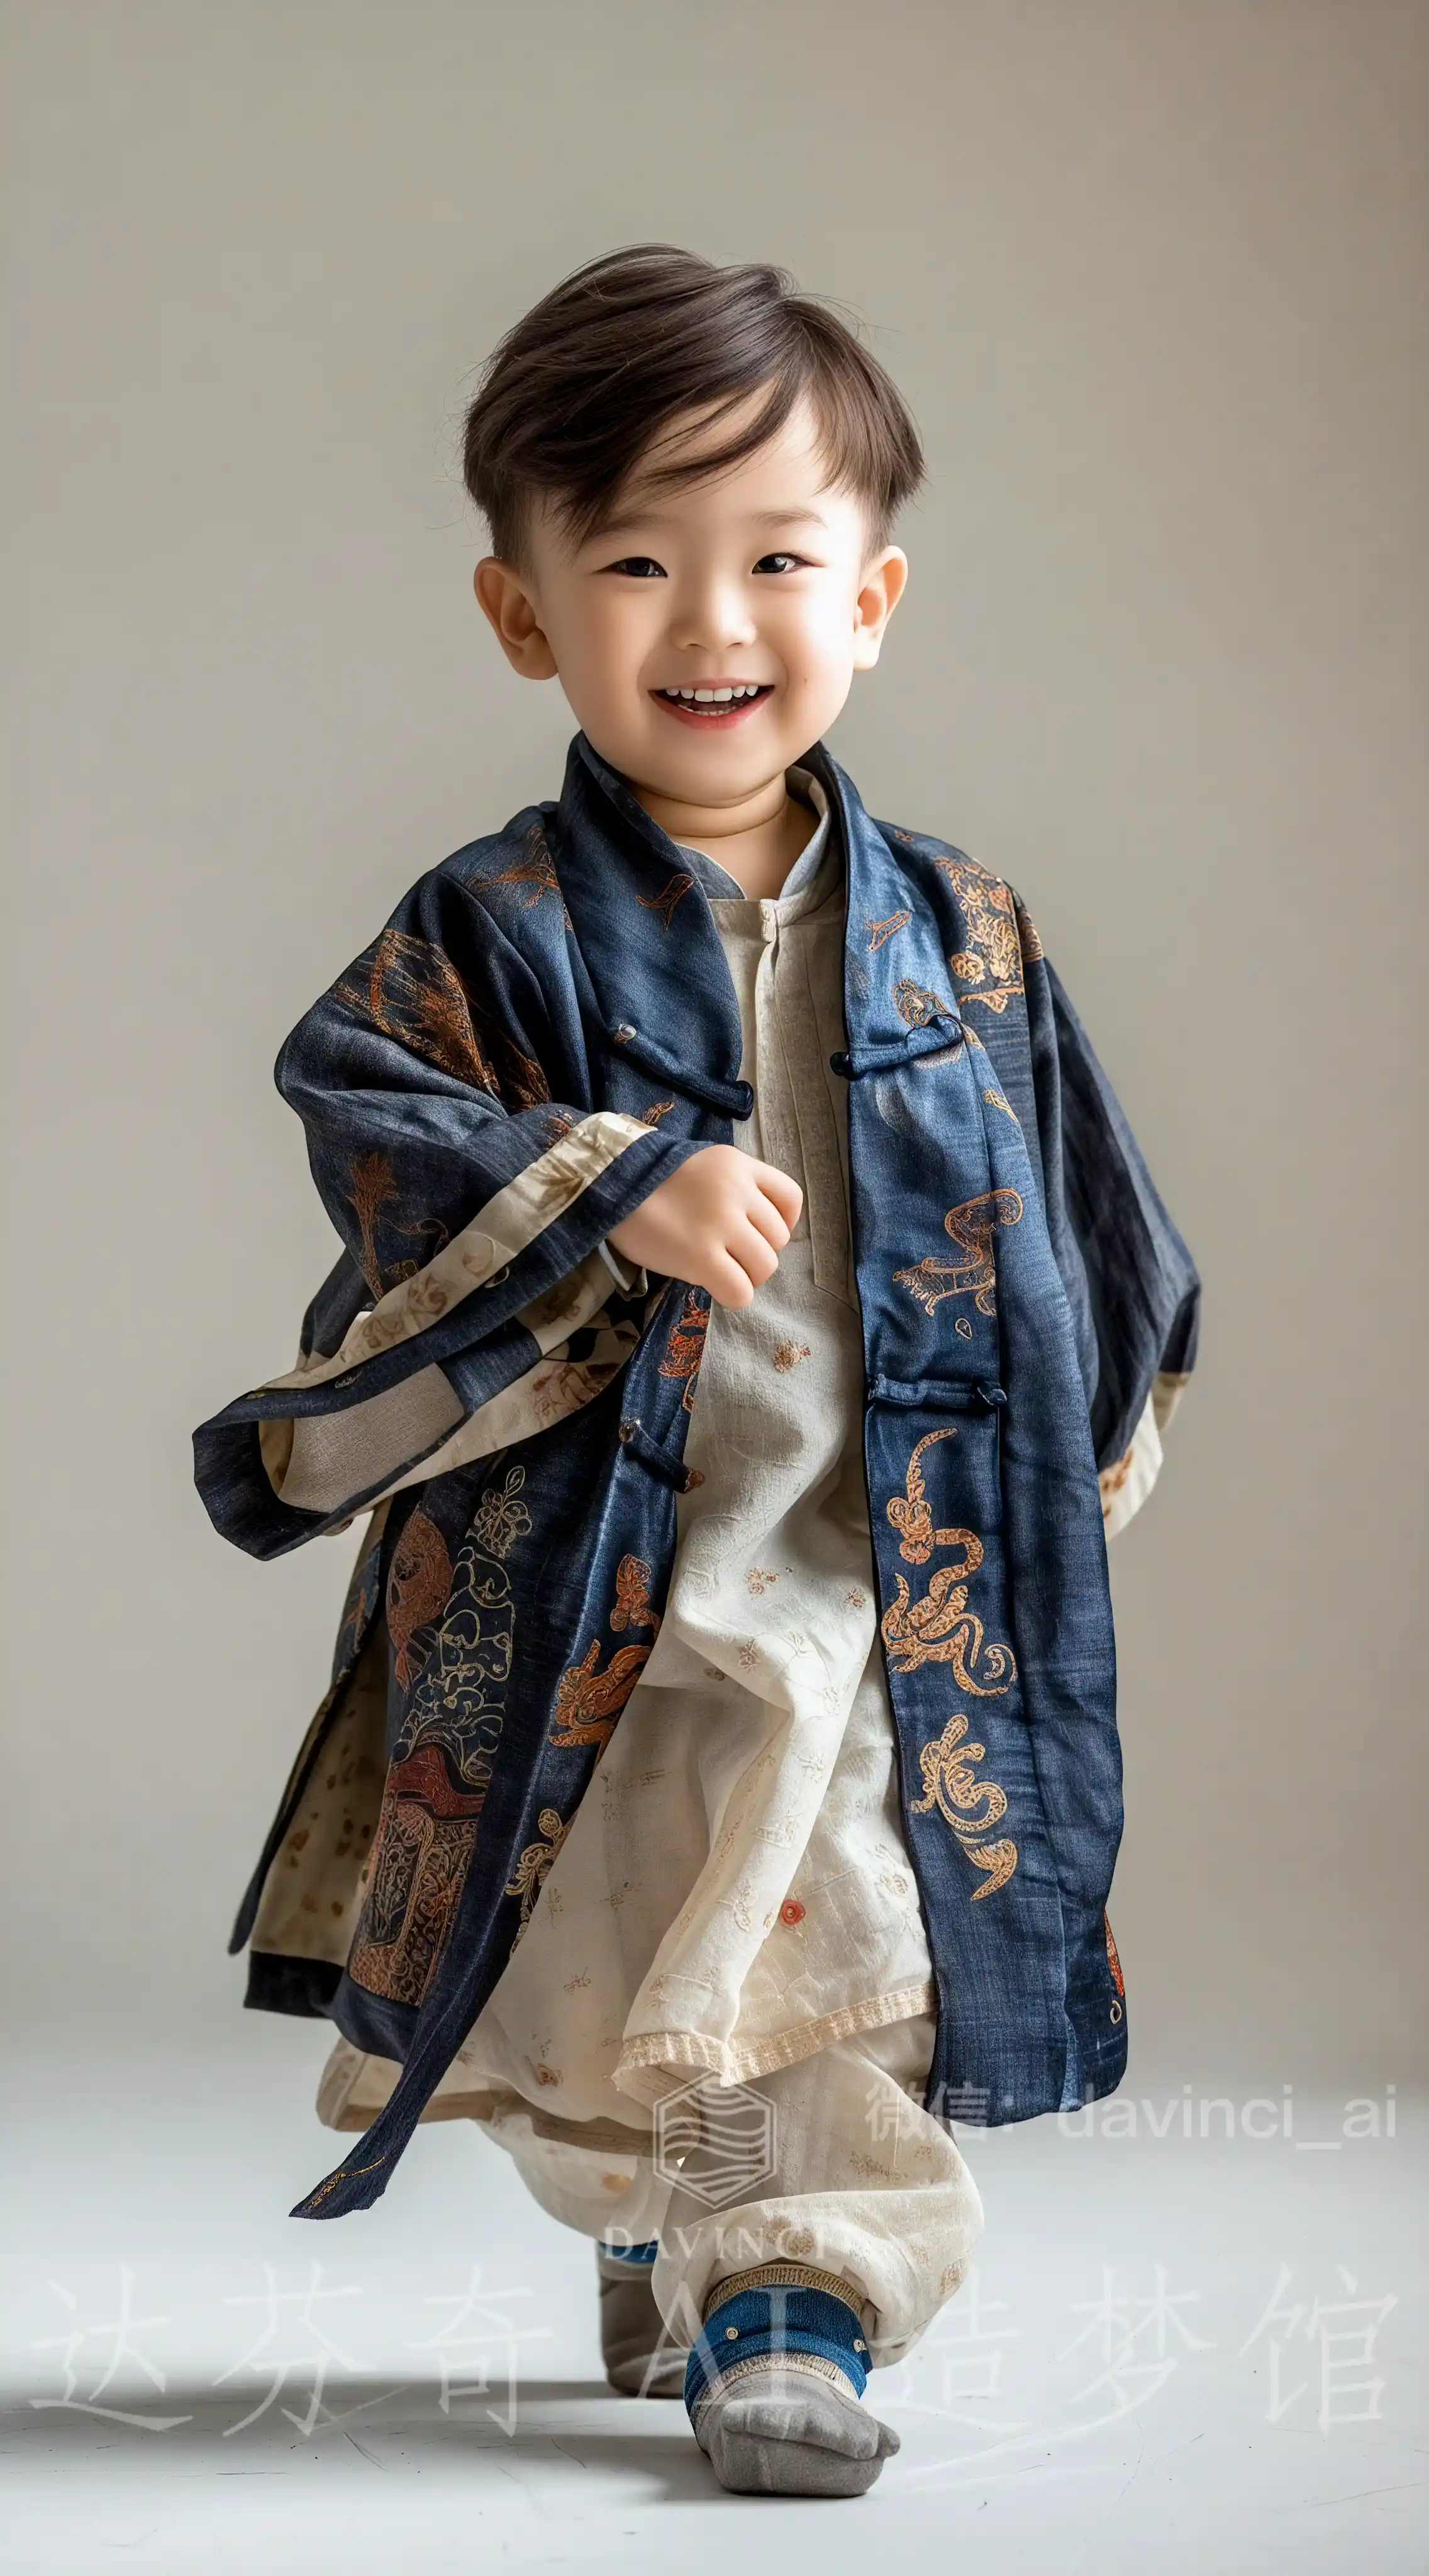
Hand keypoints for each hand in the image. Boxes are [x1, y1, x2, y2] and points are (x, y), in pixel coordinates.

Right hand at [607, 1146, 802, 1309]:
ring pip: (765, 1267)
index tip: (762, 1233)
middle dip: (757, 1253)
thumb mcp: (700, 1165)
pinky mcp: (702, 1257)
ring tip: (720, 1271)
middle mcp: (736, 1192)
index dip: (784, 1222)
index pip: (791, 1197)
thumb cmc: (649, 1181)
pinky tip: (713, 1287)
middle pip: (778, 1239)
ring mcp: (720, 1224)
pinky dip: (732, 1296)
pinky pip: (741, 1291)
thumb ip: (731, 1186)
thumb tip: (753, 1229)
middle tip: (729, 1255)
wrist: (607, 1186)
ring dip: (746, 1276)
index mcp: (739, 1165)